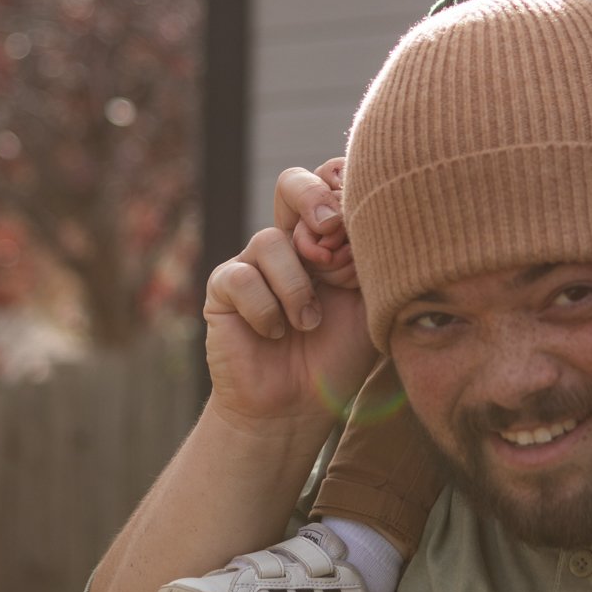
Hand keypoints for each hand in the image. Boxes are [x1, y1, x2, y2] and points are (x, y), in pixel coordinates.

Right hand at [203, 168, 374, 438]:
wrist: (297, 408)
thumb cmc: (338, 357)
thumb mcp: (367, 305)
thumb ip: (365, 261)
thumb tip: (353, 222)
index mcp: (328, 241)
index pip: (331, 185)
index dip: (343, 191)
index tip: (362, 224)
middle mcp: (290, 243)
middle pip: (291, 183)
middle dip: (312, 197)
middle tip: (330, 229)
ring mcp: (254, 263)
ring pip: (271, 240)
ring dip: (297, 287)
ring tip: (308, 324)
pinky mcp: (224, 288)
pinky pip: (241, 277)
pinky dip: (265, 309)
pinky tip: (274, 333)